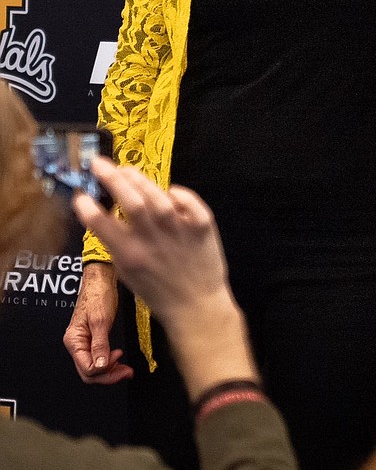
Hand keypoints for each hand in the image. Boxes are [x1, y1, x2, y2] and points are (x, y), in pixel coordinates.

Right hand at [63, 260, 131, 384]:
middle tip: (127, 372)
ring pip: (94, 366)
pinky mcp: (94, 339)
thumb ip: (100, 344)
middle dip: (108, 375)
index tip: (121, 362)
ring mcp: (85, 342)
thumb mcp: (100, 320)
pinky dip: (110, 362)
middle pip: (89, 371)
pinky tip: (119, 359)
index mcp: (74, 341)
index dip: (104, 370)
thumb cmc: (98, 295)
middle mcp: (77, 344)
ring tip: (126, 368)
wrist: (101, 281)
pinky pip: (99, 357)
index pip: (86, 368)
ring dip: (110, 370)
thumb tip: (100, 366)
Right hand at [72, 158, 255, 399]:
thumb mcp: (127, 273)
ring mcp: (179, 229)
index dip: (87, 206)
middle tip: (98, 163)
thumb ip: (117, 245)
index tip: (79, 194)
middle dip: (111, 178)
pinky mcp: (202, 225)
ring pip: (156, 195)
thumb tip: (105, 215)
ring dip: (137, 179)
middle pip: (130, 200)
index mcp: (129, 255)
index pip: (101, 224)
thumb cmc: (158, 291)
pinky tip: (167, 192)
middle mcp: (152, 239)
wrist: (196, 306)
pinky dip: (175, 193)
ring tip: (125, 170)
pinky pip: (186, 199)